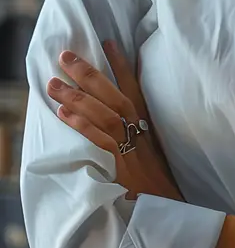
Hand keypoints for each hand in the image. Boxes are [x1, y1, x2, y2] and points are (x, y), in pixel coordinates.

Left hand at [47, 40, 184, 203]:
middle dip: (88, 74)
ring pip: (104, 114)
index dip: (121, 64)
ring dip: (77, 97)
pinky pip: (101, 141)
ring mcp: (131, 147)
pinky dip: (83, 126)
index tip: (106, 42)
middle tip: (65, 56)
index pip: (134, 87)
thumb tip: (116, 107)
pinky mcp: (122, 165)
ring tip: (54, 84)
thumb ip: (136, 125)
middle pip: (113, 95)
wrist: (168, 205)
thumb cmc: (157, 177)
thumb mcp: (151, 145)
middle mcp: (140, 130)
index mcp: (147, 122)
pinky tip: (64, 114)